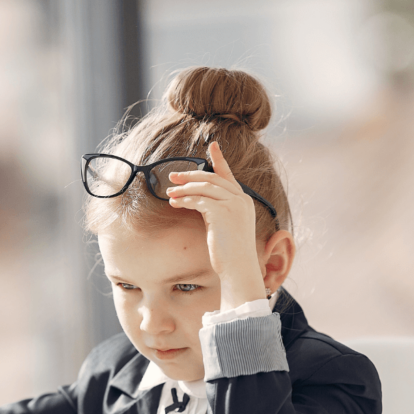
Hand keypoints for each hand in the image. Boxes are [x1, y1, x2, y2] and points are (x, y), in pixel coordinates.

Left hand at [166, 141, 265, 309]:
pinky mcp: (222, 213)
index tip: (212, 145)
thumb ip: (216, 211)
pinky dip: (185, 200)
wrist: (239, 268)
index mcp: (244, 201)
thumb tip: (197, 202)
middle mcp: (241, 199)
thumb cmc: (230, 253)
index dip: (219, 159)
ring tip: (169, 192)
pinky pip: (199, 200)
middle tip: (172, 176)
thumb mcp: (226, 226)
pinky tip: (175, 203)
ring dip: (184, 188)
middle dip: (190, 175)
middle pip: (212, 178)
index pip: (229, 175)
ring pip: (204, 187)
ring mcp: (233, 205)